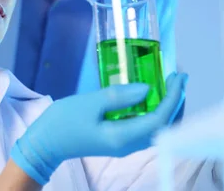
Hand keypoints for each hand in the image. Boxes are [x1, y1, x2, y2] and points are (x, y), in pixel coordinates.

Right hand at [10, 73, 187, 184]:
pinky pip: (145, 126)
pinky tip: (151, 95)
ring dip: (167, 106)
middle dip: (175, 102)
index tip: (178, 77)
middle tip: (178, 77)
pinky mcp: (119, 139)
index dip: (173, 98)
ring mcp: (125, 144)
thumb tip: (147, 89)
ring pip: (157, 128)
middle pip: (164, 126)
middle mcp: (129, 145)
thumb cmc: (64, 122)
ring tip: (169, 84)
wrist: (45, 143)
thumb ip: (119, 96)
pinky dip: (154, 110)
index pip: (159, 119)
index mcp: (123, 137)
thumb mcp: (90, 103)